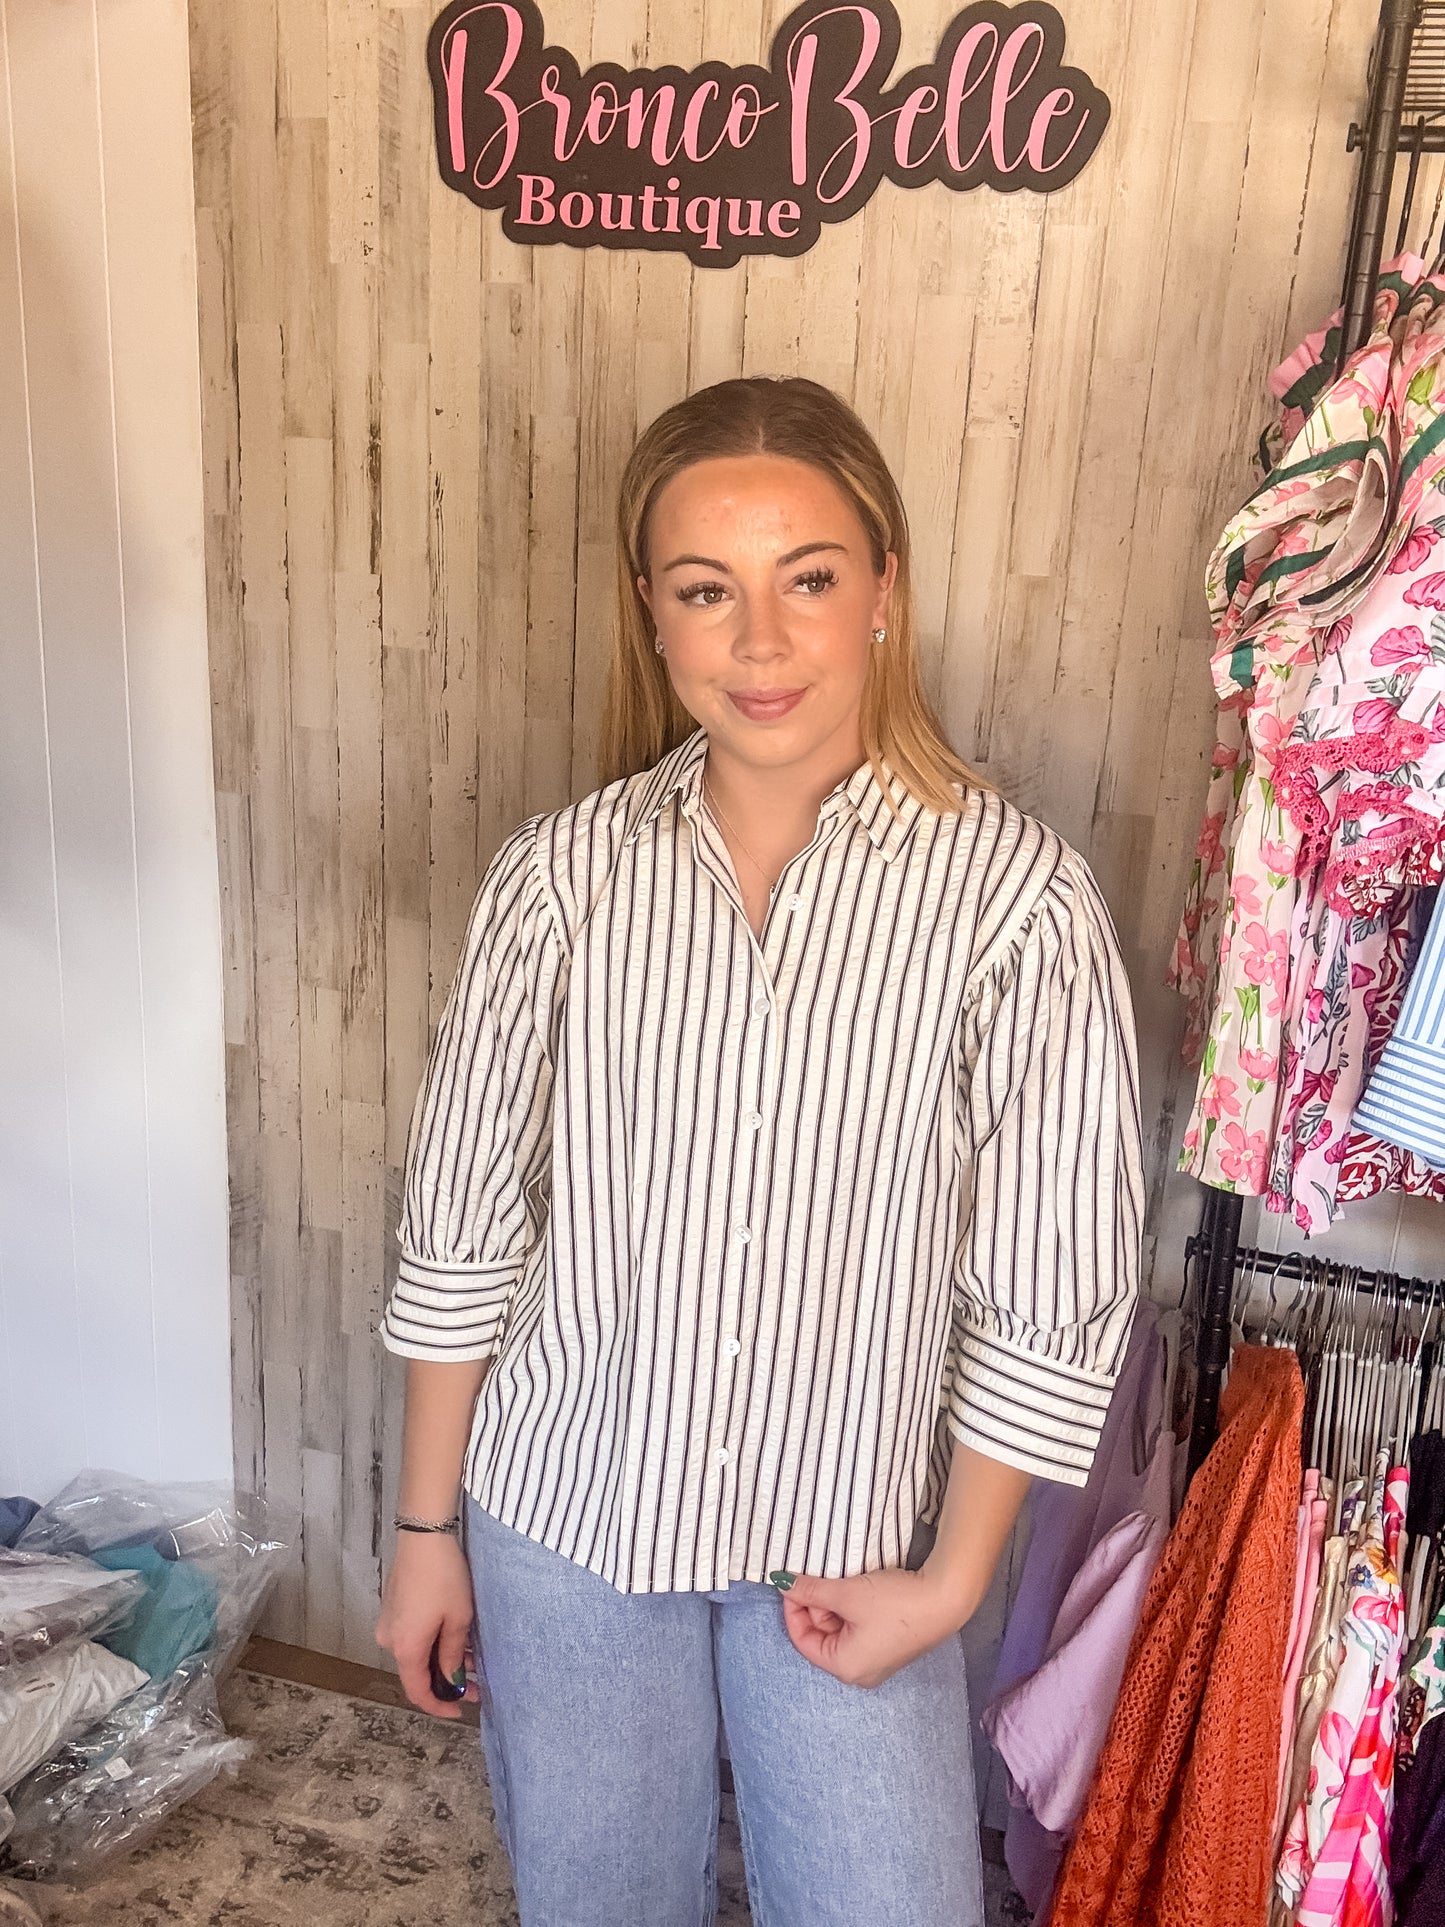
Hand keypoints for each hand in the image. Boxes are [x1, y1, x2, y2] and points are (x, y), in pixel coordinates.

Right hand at [376, 1531, 478, 1719]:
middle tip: (478, 1684)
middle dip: (448, 1681)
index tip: (461, 1710)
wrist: (424, 1536)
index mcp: (405, 1648)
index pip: (418, 1691)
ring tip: (475, 1657)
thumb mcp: (458, 1619)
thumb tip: (452, 1680)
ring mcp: (389, 1623)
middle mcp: (390, 1641)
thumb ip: (453, 1655)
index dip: (439, 1706)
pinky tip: (457, 1638)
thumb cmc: (444, 1577)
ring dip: (443, 1659)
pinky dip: (434, 1643)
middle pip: (418, 1673)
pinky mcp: (393, 1608)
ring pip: (417, 1653)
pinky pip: (413, 1636)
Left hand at [776, 1562, 978, 1688]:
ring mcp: (877, 1660)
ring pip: (840, 1629)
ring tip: (844, 1580)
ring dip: (836, 1603)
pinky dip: (853, 1608)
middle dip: (817, 1604)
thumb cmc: (895, 1603)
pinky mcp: (891, 1646)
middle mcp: (859, 1672)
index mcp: (844, 1667)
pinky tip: (859, 1588)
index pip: (802, 1639)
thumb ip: (810, 1590)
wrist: (945, 1599)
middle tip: (823, 1577)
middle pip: (821, 1635)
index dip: (793, 1608)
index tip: (794, 1581)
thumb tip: (780, 1583)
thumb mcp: (846, 1594)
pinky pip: (859, 1629)